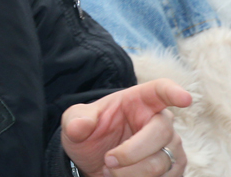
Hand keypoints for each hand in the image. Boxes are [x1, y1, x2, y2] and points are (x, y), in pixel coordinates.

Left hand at [62, 79, 190, 176]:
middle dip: (131, 152)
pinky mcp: (174, 169)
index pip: (160, 91)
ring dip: (130, 173)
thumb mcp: (75, 122)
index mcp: (140, 101)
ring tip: (109, 171)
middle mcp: (161, 122)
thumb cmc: (90, 133)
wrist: (93, 160)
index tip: (184, 98)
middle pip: (161, 134)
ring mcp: (171, 147)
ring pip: (160, 163)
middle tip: (107, 160)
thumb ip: (76, 120)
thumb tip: (79, 126)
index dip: (173, 92)